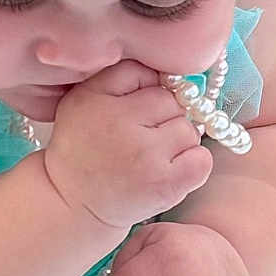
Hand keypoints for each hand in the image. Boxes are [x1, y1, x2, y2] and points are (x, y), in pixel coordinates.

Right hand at [43, 62, 213, 229]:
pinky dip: (192, 163)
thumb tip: (167, 71)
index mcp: (96, 99)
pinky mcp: (165, 184)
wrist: (74, 204)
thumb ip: (119, 76)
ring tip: (152, 156)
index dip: (146, 94)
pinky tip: (169, 170)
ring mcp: (146, 156)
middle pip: (172, 102)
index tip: (133, 113)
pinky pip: (202, 159)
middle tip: (141, 139)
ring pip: (188, 129)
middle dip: (163, 118)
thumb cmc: (83, 150)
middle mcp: (121, 125)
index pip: (147, 75)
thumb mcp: (83, 101)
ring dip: (177, 142)